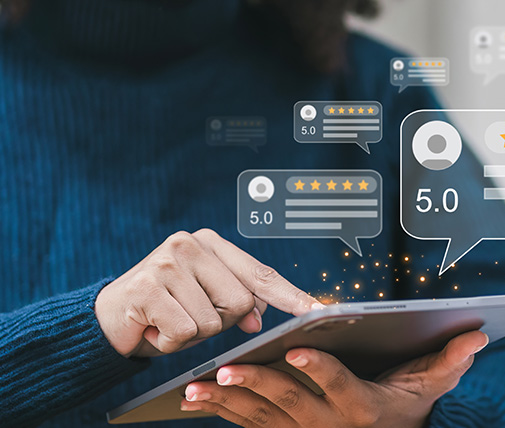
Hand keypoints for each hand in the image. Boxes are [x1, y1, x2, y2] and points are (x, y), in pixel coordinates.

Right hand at [95, 228, 321, 357]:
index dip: (290, 295)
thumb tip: (258, 317)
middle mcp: (191, 243)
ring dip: (190, 334)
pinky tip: (152, 328)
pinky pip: (184, 332)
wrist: (107, 318)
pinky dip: (169, 342)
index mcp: (211, 242)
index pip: (260, 273)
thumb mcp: (205, 302)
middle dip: (217, 323)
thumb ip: (236, 302)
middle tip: (186, 316)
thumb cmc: (164, 309)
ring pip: (212, 321)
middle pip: (240, 302)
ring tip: (167, 320)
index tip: (316, 310)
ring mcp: (169, 261)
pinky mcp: (148, 285)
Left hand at [179, 330, 488, 427]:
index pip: (340, 386)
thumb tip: (476, 337)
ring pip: (262, 417)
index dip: (319, 368)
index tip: (297, 348)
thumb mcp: (429, 387)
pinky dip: (224, 412)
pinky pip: (251, 426)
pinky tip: (199, 398)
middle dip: (257, 385)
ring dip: (229, 401)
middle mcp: (330, 425)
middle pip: (290, 403)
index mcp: (363, 407)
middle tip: (227, 367)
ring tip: (198, 386)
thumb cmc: (406, 410)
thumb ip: (450, 361)